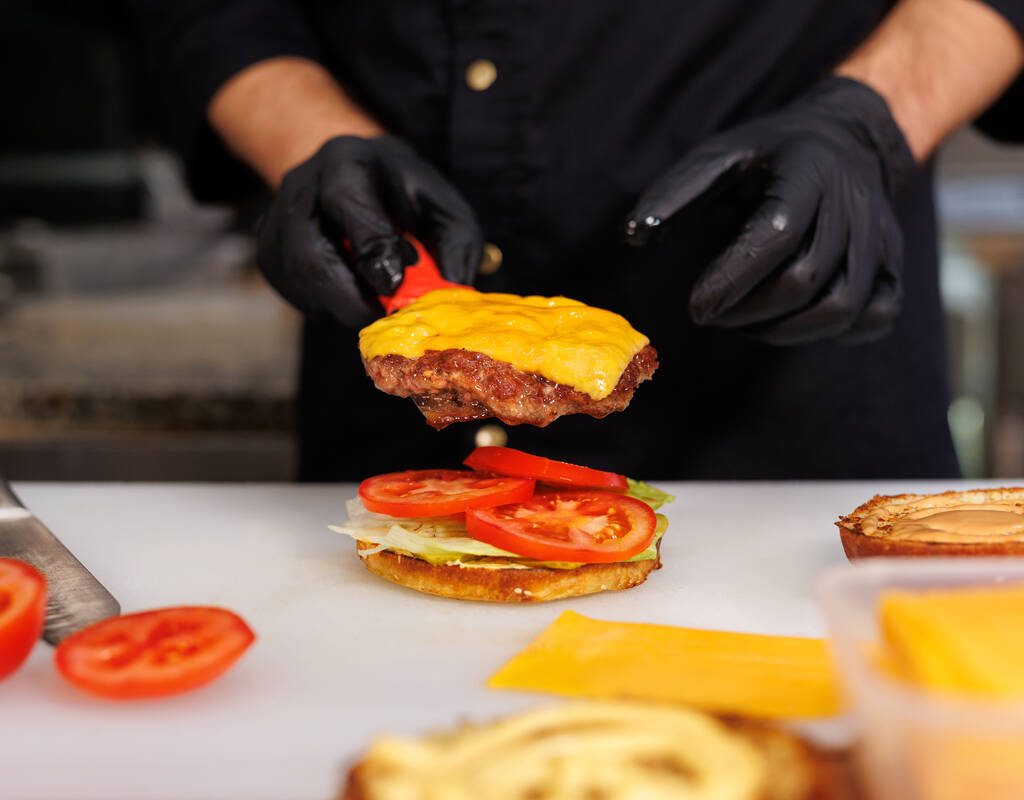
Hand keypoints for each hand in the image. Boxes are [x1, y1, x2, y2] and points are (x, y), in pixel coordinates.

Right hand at [257, 135, 482, 325]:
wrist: (356, 180)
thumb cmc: (406, 197)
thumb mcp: (442, 205)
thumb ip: (457, 244)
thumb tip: (452, 292)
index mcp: (347, 161)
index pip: (348, 201)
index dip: (370, 247)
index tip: (394, 286)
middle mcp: (300, 188)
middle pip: (308, 253)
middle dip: (349, 296)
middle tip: (383, 318)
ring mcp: (275, 222)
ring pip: (299, 280)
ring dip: (341, 305)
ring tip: (373, 304)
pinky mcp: (269, 255)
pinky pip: (295, 293)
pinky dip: (329, 306)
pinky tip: (352, 295)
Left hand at [625, 76, 916, 344]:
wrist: (846, 138)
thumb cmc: (768, 155)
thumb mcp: (719, 156)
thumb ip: (674, 193)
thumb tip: (632, 236)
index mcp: (808, 170)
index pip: (777, 234)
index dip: (732, 279)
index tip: (695, 307)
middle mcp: (854, 204)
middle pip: (806, 280)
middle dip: (748, 311)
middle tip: (710, 314)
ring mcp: (881, 238)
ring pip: (842, 308)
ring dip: (784, 331)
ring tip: (746, 322)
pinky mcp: (895, 266)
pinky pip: (876, 318)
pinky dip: (833, 334)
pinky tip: (793, 322)